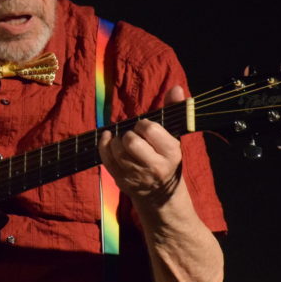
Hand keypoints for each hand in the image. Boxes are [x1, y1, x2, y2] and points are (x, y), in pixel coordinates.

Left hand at [98, 85, 185, 207]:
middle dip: (129, 133)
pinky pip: (106, 158)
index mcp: (171, 153)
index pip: (150, 130)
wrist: (160, 194)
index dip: (144, 125)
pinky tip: (109, 139)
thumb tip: (175, 87)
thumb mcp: (174, 136)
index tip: (145, 128)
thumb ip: (173, 110)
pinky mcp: (121, 180)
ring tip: (124, 141)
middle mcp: (154, 167)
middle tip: (134, 135)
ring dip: (116, 140)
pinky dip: (104, 145)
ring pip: (117, 150)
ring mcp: (136, 175)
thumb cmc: (166, 157)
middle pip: (131, 141)